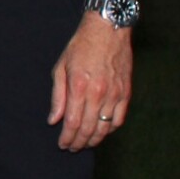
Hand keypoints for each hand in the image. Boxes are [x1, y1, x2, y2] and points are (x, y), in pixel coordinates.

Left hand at [49, 15, 132, 150]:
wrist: (108, 30)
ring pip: (105, 127)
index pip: (72, 122)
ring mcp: (115, 94)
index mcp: (79, 87)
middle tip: (72, 148)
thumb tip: (53, 120)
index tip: (62, 144)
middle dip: (78, 142)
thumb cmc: (80, 47)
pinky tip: (102, 132)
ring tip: (85, 144)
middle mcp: (98, 94)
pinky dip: (110, 129)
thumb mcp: (60, 68)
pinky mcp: (126, 92)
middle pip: (88, 128)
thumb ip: (57, 96)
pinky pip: (119, 118)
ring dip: (94, 139)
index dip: (67, 137)